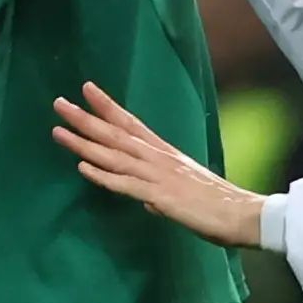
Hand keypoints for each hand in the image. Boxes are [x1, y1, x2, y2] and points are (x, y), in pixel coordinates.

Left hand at [52, 82, 267, 247]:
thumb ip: (162, 193)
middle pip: (116, 134)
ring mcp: (158, 175)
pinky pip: (125, 184)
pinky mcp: (160, 196)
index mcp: (166, 154)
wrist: (244, 214)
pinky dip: (102, 175)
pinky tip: (82, 168)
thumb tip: (147, 200)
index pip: (132, 124)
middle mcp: (159, 158)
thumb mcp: (186, 192)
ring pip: (114, 155)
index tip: (87, 89)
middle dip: (85, 118)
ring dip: (84, 142)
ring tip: (58, 130)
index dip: (108, 106)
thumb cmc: (219, 205)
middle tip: (58, 103)